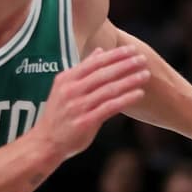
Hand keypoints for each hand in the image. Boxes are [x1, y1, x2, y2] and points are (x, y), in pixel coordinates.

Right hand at [33, 47, 150, 160]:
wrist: (45, 142)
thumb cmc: (59, 114)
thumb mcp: (65, 87)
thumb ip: (83, 69)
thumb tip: (99, 50)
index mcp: (67, 79)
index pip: (94, 62)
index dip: (115, 55)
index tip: (131, 49)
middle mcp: (72, 90)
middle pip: (103, 73)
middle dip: (125, 64)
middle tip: (142, 59)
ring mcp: (78, 106)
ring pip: (109, 89)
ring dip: (129, 81)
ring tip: (145, 75)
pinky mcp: (85, 122)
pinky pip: (110, 107)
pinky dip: (126, 99)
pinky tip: (139, 94)